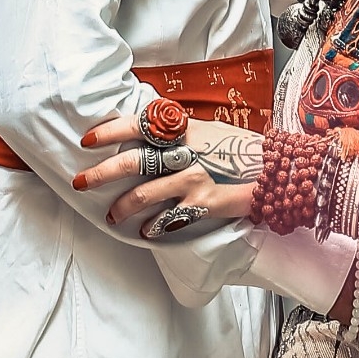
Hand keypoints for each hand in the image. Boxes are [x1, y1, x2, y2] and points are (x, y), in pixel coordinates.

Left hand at [73, 114, 261, 238]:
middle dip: (99, 174)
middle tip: (80, 182)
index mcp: (183, 130)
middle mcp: (183, 153)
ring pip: (143, 195)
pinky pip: (168, 218)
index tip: (87, 140)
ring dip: (122, 208)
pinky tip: (146, 232)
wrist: (278, 168)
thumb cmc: (244, 148)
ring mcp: (192, 179)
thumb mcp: (211, 130)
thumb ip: (182, 134)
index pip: (137, 125)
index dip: (109, 131)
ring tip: (112, 217)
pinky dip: (153, 227)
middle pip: (130, 162)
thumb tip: (154, 133)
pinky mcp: (202, 203)